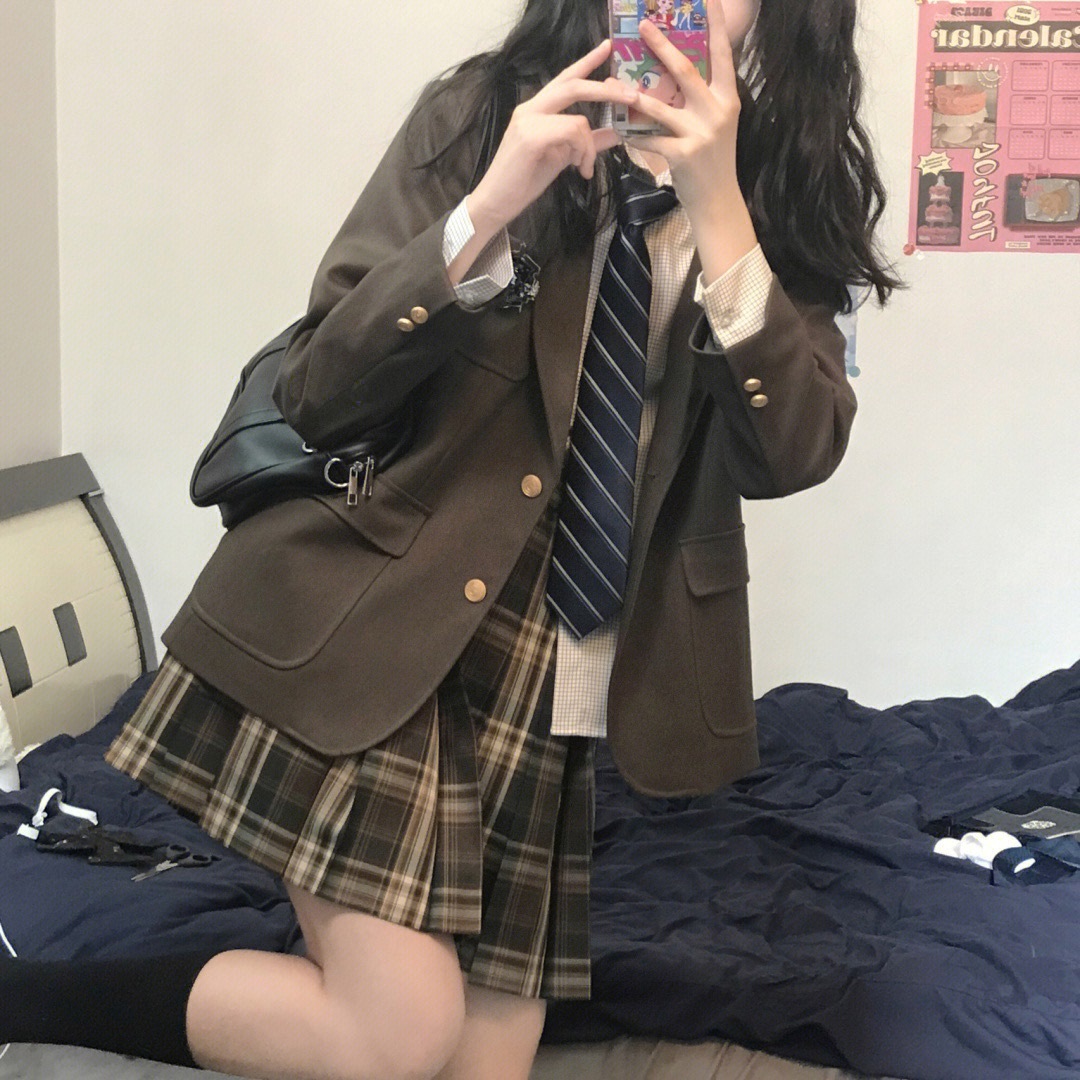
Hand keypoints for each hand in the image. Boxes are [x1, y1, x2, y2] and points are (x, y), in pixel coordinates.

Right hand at [465, 41, 635, 244]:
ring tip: (584, 167)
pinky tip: (578, 170)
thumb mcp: (563, 158)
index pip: (565, 79)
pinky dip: (583, 152)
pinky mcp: (530, 137)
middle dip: (606, 90)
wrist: (496, 203)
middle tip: (633, 97)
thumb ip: (587, 142)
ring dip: (590, 146)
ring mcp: (528, 120)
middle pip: (573, 84)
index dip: (587, 62)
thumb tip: (615, 133)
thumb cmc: (524, 182)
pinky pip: (571, 134)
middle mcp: (530, 108)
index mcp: (537, 109)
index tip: (607, 47)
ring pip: (578, 119)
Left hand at [627, 0, 757, 280]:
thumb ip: (703, 98)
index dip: (715, 25)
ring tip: (612, 82)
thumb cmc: (713, 160)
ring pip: (660, 106)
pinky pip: (650, 140)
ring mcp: (700, 133)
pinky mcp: (683, 155)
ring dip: (632, 93)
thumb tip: (677, 70)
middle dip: (662, 45)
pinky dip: (633, 136)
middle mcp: (717, 111)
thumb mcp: (716, 123)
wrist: (718, 201)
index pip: (723, 54)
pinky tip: (618, 131)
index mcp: (728, 98)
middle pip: (685, 71)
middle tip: (642, 25)